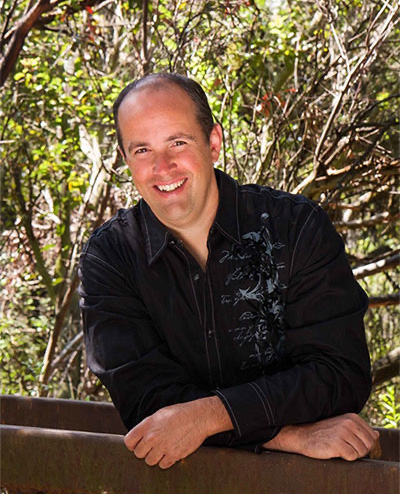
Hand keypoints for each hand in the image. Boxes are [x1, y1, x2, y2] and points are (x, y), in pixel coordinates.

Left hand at [124, 397, 232, 468]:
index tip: (136, 444)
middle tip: (151, 447)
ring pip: (149, 461)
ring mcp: (163, 447)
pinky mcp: (174, 455)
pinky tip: (170, 452)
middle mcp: (153, 437)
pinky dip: (165, 461)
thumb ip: (148, 425)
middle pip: (138, 453)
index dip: (132, 443)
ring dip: (154, 457)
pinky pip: (162, 465)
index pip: (129, 441)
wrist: (198, 417)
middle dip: (144, 451)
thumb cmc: (180, 413)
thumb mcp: (160, 414)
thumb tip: (140, 435)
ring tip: (161, 449)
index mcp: (148, 424)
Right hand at [263, 413, 378, 460]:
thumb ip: (360, 429)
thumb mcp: (343, 425)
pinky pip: (352, 457)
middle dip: (360, 450)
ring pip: (361, 452)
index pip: (372, 436)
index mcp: (352, 417)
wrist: (303, 435)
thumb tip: (377, 434)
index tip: (351, 442)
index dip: (364, 444)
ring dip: (352, 454)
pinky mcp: (337, 444)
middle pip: (368, 445)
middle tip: (345, 447)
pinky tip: (334, 451)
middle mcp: (349, 423)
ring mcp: (343, 433)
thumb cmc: (324, 432)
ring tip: (339, 448)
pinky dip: (345, 457)